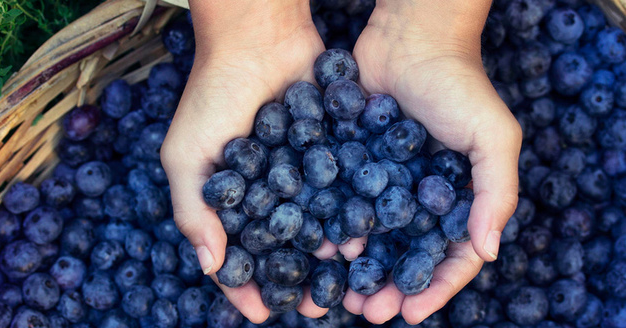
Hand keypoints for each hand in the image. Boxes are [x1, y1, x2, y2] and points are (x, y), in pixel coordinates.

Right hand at [160, 1, 327, 322]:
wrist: (259, 38)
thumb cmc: (213, 94)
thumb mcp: (186, 155)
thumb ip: (193, 211)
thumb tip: (209, 268)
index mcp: (227, 197)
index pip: (236, 253)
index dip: (246, 286)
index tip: (262, 312)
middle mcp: (264, 190)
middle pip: (282, 247)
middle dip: (297, 278)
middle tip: (316, 307)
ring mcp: (297, 173)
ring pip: (315, 224)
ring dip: (327, 252)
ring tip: (343, 276)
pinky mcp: (327, 152)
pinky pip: (338, 191)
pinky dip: (347, 214)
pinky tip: (361, 235)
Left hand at [339, 1, 521, 323]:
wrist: (409, 39)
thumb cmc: (459, 85)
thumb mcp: (493, 137)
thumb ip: (496, 193)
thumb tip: (488, 252)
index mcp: (456, 200)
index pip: (448, 256)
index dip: (432, 288)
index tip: (409, 314)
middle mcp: (418, 198)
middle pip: (402, 255)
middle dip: (386, 287)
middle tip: (366, 311)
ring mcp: (382, 183)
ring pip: (368, 237)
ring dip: (353, 269)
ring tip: (336, 294)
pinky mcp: (351, 165)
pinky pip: (339, 203)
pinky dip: (330, 227)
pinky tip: (316, 248)